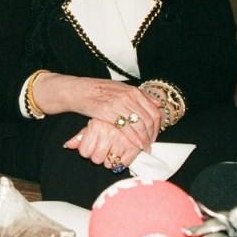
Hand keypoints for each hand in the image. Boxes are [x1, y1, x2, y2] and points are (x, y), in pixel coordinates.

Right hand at [33, 73, 161, 148]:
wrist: (78, 90)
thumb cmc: (98, 90)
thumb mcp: (120, 88)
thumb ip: (139, 96)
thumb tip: (158, 104)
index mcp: (133, 91)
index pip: (154, 110)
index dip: (157, 126)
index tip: (155, 135)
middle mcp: (128, 96)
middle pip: (149, 120)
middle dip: (152, 135)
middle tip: (150, 144)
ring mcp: (118, 104)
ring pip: (140, 126)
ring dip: (144, 139)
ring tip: (144, 148)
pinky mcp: (108, 112)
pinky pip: (127, 129)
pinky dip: (134, 139)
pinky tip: (135, 146)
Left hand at [63, 118, 140, 171]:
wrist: (131, 115)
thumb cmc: (108, 121)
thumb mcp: (91, 125)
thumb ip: (79, 137)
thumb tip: (67, 145)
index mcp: (96, 126)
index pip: (84, 152)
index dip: (88, 150)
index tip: (93, 144)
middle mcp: (109, 133)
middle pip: (96, 159)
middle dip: (99, 155)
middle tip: (104, 147)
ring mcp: (123, 141)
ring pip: (109, 163)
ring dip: (111, 159)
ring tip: (114, 148)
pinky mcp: (135, 148)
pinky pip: (123, 164)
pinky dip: (122, 161)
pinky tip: (122, 152)